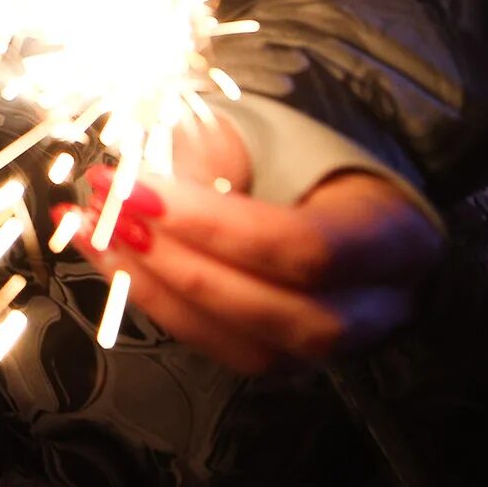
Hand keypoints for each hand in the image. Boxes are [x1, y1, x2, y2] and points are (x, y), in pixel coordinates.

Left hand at [65, 161, 442, 374]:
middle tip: (108, 211)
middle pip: (276, 310)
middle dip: (177, 264)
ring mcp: (335, 343)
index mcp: (391, 235)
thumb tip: (146, 185)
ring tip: (97, 235)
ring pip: (246, 347)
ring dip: (158, 291)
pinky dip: (161, 306)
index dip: (211, 224)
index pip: (303, 246)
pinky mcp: (287, 355)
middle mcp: (375, 305)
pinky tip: (113, 260)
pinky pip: (223, 349)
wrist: (344, 190)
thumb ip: (215, 153)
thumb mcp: (269, 131)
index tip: (135, 189)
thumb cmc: (306, 152)